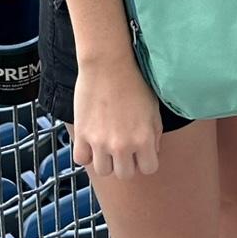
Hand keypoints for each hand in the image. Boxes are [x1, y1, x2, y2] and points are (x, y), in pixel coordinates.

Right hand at [71, 56, 161, 179]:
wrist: (108, 63)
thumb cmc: (134, 82)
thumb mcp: (154, 108)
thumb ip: (154, 134)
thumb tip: (151, 151)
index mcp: (144, 139)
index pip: (149, 169)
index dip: (146, 159)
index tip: (141, 149)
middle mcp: (123, 145)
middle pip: (125, 174)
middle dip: (127, 162)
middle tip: (123, 146)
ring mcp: (100, 142)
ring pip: (104, 170)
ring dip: (106, 159)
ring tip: (107, 142)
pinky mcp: (82, 135)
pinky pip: (82, 159)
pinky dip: (87, 153)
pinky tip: (91, 140)